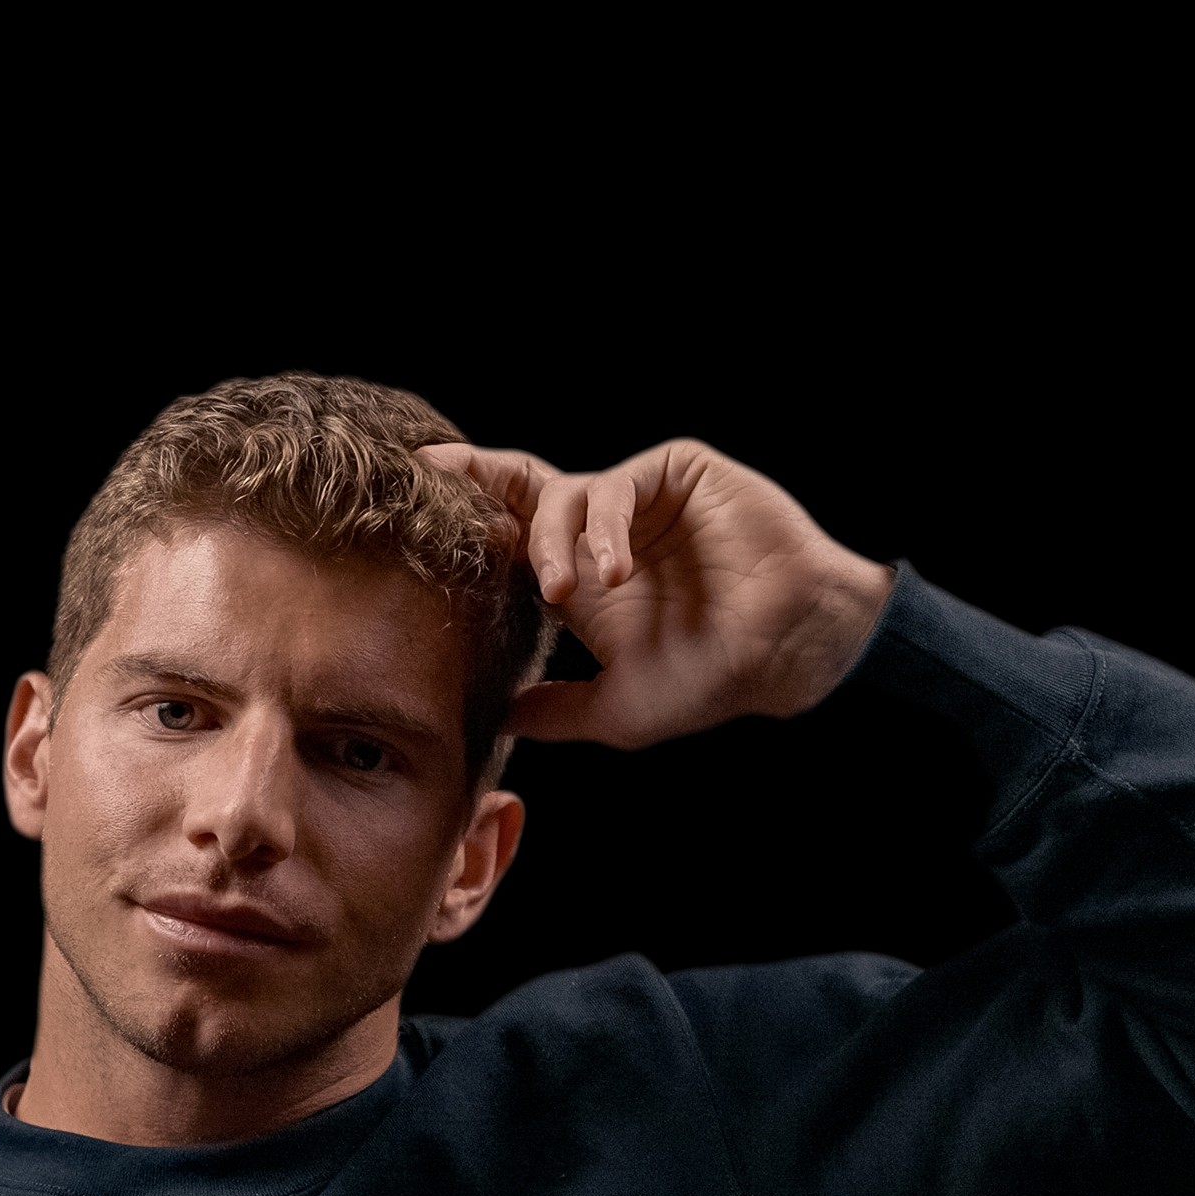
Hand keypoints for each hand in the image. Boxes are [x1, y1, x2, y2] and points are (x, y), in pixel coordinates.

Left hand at [422, 439, 895, 745]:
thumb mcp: (617, 708)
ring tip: (564, 591)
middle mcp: (601, 530)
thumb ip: (557, 712)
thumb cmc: (711, 678)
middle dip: (472, 476)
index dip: (465, 515)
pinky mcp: (673, 474)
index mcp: (580, 578)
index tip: (408, 508)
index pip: (508, 533)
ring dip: (550, 540)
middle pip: (520, 486)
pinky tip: (612, 570)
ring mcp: (638, 499)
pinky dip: (605, 527)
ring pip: (562, 493)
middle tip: (431, 476)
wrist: (786, 650)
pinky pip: (617, 486)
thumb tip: (498, 722)